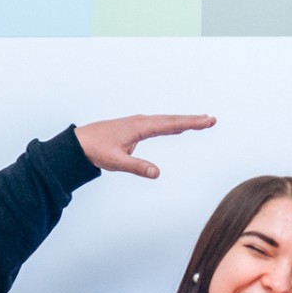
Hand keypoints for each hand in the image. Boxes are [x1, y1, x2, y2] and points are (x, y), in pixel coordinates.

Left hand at [74, 114, 215, 178]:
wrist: (80, 143)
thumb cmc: (96, 150)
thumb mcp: (116, 162)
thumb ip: (137, 167)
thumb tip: (157, 173)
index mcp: (139, 127)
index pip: (169, 124)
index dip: (189, 123)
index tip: (205, 121)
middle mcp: (141, 122)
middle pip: (171, 120)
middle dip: (192, 120)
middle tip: (211, 119)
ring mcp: (139, 124)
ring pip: (166, 121)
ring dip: (184, 121)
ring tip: (202, 121)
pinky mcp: (136, 128)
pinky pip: (159, 124)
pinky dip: (172, 124)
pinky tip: (178, 127)